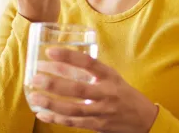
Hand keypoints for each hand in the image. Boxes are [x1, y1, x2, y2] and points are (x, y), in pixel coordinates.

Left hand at [29, 48, 158, 132]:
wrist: (143, 119)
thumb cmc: (122, 93)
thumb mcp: (111, 77)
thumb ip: (91, 71)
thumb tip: (60, 62)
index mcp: (110, 76)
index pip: (89, 63)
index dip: (69, 57)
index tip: (50, 52)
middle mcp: (107, 93)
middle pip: (78, 89)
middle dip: (54, 83)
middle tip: (35, 77)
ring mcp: (102, 111)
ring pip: (74, 109)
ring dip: (51, 103)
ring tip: (34, 97)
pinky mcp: (98, 126)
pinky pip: (74, 122)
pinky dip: (56, 118)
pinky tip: (42, 113)